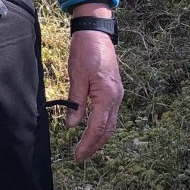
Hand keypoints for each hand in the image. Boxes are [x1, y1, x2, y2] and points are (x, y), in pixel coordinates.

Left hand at [65, 20, 121, 161]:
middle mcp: (116, 97)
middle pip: (107, 130)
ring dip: (99, 138)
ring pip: (111, 124)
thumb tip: (73, 125)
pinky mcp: (114, 90)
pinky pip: (110, 115)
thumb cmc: (85, 50)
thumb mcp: (77, 75)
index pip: (97, 127)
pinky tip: (92, 131)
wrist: (96, 31)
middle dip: (94, 146)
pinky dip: (102, 127)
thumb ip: (76, 101)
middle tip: (79, 158)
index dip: (87, 144)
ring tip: (85, 149)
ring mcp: (117, 94)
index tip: (76, 156)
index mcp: (107, 95)